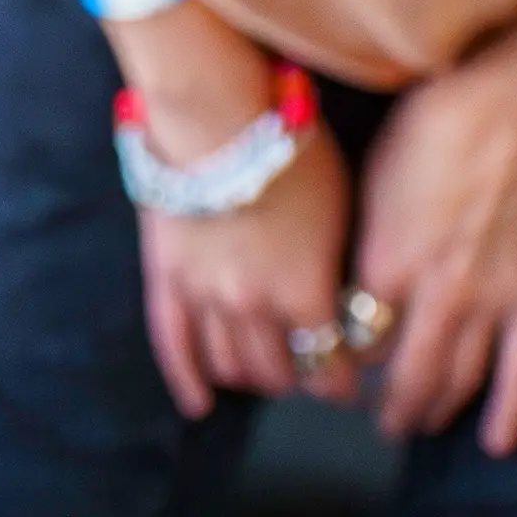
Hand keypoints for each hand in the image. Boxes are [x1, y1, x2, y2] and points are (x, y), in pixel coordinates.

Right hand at [137, 118, 355, 413]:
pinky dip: (188, 381)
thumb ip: (336, 264)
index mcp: (304, 292)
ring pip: (230, 363)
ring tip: (267, 371)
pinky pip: (173, 345)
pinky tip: (201, 404)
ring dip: (253, 375)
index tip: (349, 380)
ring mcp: (205, 296)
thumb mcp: (340, 205)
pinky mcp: (167, 279)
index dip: (342, 380)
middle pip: (279, 369)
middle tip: (309, 368)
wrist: (218, 113)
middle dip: (300, 376)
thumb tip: (343, 297)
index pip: (329, 363)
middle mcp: (254, 307)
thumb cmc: (291, 146)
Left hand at [347, 63, 516, 452]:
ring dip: (436, 411)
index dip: (347, 358)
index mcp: (385, 262)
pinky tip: (496, 441)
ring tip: (422, 424)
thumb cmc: (435, 122)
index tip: (341, 366)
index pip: (357, 338)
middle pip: (406, 376)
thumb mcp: (374, 174)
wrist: (515, 102)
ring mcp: (490, 300)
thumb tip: (354, 274)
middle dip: (390, 408)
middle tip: (382, 422)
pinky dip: (511, 412)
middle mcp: (434, 294)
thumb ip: (365, 236)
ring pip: (459, 380)